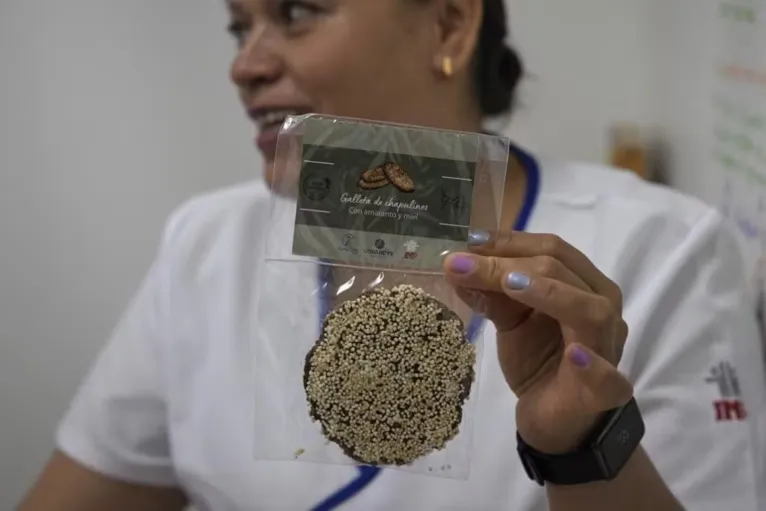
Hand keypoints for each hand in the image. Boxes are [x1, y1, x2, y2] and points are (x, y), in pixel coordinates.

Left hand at [444, 231, 632, 453]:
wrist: (552, 419)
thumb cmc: (538, 360)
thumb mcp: (509, 319)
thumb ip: (489, 292)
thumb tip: (454, 264)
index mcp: (584, 284)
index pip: (554, 250)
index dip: (511, 242)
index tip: (469, 242)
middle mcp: (603, 307)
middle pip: (564, 271)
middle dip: (511, 264)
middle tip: (465, 263)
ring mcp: (607, 349)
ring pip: (590, 310)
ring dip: (550, 293)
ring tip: (511, 285)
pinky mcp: (604, 393)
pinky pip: (607, 378)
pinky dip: (593, 366)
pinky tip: (575, 355)